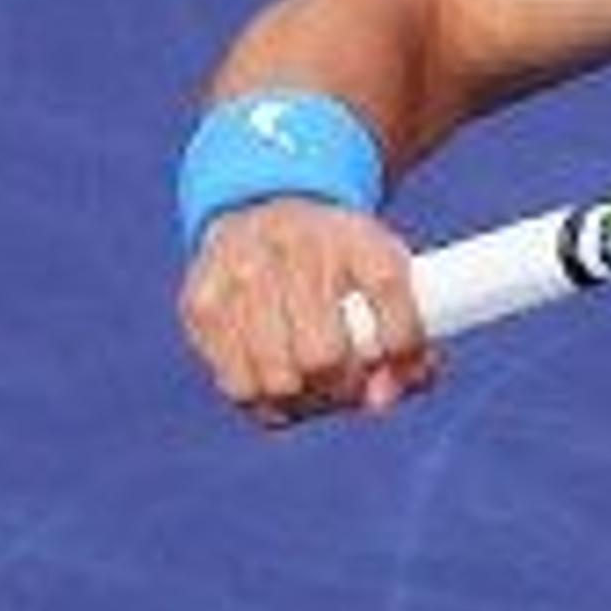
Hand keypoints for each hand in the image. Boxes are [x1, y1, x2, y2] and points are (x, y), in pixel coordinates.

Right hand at [176, 196, 436, 428]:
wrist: (267, 207)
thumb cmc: (343, 263)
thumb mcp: (387, 278)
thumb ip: (408, 344)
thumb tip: (380, 403)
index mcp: (357, 239)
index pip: (388, 294)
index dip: (402, 347)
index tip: (396, 357)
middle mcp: (298, 250)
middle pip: (322, 356)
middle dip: (343, 387)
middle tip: (347, 383)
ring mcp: (242, 274)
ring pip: (276, 381)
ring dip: (303, 402)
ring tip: (313, 390)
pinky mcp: (202, 303)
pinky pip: (236, 385)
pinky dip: (263, 402)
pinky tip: (277, 385)